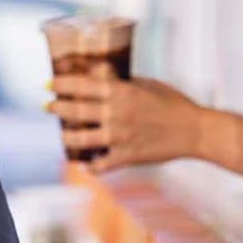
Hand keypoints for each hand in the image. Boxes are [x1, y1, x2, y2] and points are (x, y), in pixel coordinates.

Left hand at [46, 65, 204, 171]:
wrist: (195, 131)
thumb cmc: (173, 103)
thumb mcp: (147, 85)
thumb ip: (122, 82)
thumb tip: (100, 75)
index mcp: (122, 92)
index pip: (83, 85)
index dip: (62, 85)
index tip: (48, 85)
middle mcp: (116, 114)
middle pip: (76, 111)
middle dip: (57, 108)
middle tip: (47, 106)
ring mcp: (119, 137)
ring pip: (80, 140)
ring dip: (67, 138)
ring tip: (62, 137)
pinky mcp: (126, 157)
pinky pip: (100, 165)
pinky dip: (92, 167)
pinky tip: (87, 164)